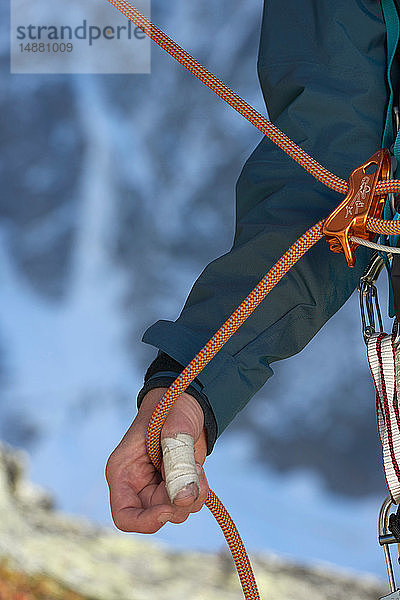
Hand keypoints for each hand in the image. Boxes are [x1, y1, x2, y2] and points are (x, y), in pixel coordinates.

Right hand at [105, 387, 208, 532]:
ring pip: (175, 513)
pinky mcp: (175, 485)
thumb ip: (179, 463)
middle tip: (195, 474)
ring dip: (193, 495)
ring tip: (197, 466)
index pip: (124, 516)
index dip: (146, 522)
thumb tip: (184, 499)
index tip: (170, 508)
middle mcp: (137, 484)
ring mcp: (156, 486)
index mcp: (123, 471)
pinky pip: (188, 503)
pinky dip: (199, 492)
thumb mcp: (176, 428)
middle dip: (178, 503)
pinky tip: (200, 469)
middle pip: (155, 517)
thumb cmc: (173, 405)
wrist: (189, 398)